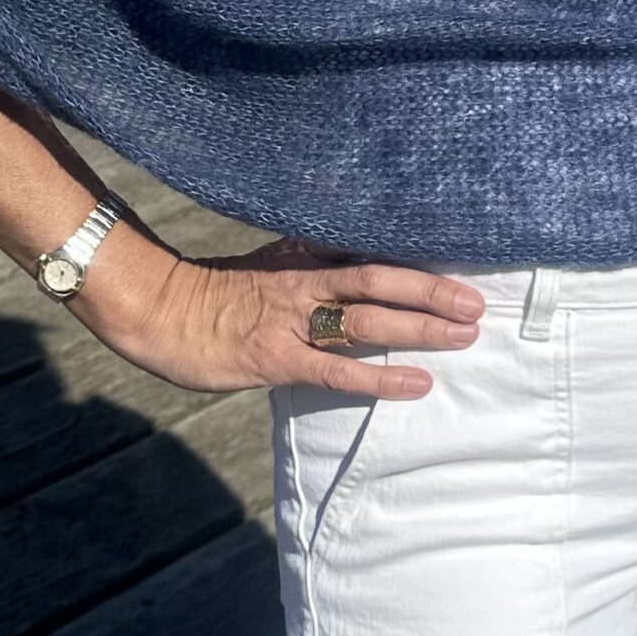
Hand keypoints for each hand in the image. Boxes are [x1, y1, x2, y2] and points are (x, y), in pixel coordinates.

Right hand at [108, 234, 484, 401]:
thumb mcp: (270, 261)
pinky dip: (381, 379)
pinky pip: (338, 370)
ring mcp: (293, 321)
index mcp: (305, 256)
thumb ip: (313, 258)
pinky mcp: (279, 359)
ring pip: (368, 321)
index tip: (460, 260)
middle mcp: (306, 283)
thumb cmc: (216, 292)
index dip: (417, 259)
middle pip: (381, 281)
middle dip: (432, 292)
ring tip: (463, 335)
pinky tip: (417, 384)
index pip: (370, 252)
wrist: (159, 310)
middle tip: (477, 302)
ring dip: (420, 328)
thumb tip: (357, 255)